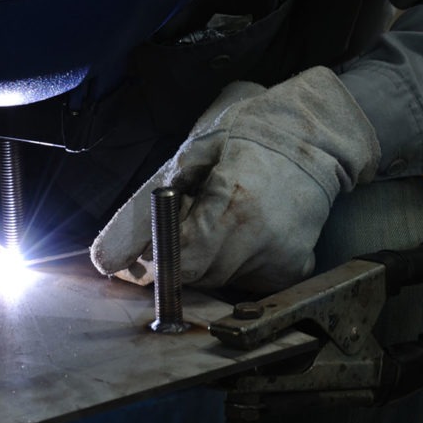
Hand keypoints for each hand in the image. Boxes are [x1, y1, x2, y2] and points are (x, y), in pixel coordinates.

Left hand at [90, 66, 380, 292]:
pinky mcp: (294, 268)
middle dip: (184, 259)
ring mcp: (278, 255)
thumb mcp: (189, 157)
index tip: (156, 246)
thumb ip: (147, 208)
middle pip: (196, 278)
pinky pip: (250, 285)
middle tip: (195, 224)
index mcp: (229, 202)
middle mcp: (256, 235)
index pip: (178, 259)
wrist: (315, 137)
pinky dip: (240, 267)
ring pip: (220, 284)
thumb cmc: (247, 137)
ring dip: (210, 263)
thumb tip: (107, 260)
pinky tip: (249, 236)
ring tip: (225, 223)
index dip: (160, 257)